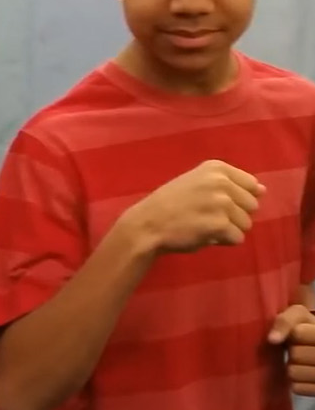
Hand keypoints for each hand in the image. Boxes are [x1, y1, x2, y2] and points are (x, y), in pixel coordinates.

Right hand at [127, 160, 263, 253]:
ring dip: (229, 229)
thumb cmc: (171, 204)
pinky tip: (203, 235)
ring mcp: (221, 203)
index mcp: (216, 168)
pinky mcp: (220, 225)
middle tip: (207, 216)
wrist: (147, 224)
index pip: (251, 185)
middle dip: (234, 215)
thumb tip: (263, 190)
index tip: (213, 202)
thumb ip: (230, 184)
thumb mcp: (198, 183)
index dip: (236, 198)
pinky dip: (223, 241)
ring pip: (247, 223)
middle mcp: (221, 182)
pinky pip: (237, 238)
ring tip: (204, 226)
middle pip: (252, 206)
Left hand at [269, 304, 314, 395]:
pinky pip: (297, 388)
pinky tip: (305, 376)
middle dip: (293, 351)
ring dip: (293, 367)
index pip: (298, 332)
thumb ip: (285, 320)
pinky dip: (296, 382)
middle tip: (302, 350)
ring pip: (293, 372)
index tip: (299, 335)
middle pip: (295, 354)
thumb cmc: (308, 330)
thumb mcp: (300, 317)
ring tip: (303, 363)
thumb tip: (272, 339)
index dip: (293, 334)